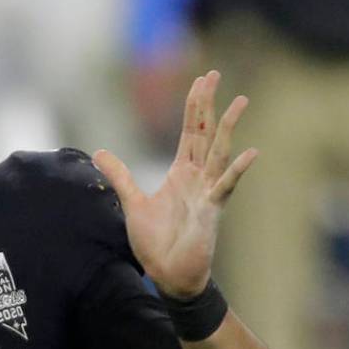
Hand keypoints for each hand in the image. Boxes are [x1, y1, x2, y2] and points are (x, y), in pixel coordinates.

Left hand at [92, 70, 256, 298]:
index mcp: (181, 173)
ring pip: (220, 152)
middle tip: (215, 73)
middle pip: (205, 133)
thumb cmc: (155, 243)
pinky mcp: (211, 211)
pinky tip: (250, 153)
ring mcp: (207, 192)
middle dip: (209, 104)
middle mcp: (197, 177)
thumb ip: (120, 176)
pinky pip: (225, 187)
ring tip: (241, 101)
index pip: (190, 132)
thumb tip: (99, 152)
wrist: (168, 275)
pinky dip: (237, 171)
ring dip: (229, 127)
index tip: (202, 80)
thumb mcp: (132, 203)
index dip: (195, 106)